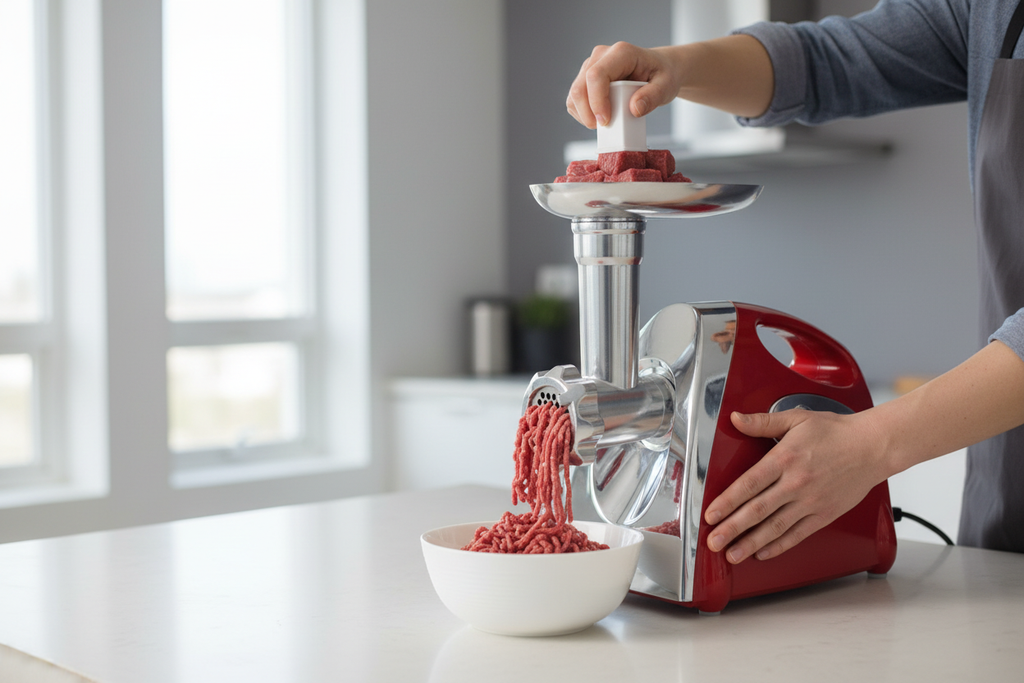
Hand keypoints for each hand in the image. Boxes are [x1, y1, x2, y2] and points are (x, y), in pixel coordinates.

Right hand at [566, 42, 683, 128]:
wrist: (659, 70)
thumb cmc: (662, 75)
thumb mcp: (666, 85)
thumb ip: (653, 97)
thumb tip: (634, 109)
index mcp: (621, 53)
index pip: (596, 75)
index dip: (597, 101)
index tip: (605, 121)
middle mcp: (601, 56)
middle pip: (580, 87)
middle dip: (587, 113)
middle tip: (605, 128)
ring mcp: (591, 66)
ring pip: (574, 95)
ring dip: (584, 115)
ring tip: (605, 123)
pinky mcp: (586, 79)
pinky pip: (575, 100)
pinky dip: (583, 114)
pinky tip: (599, 118)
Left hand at [703, 409, 890, 563]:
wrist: (873, 447)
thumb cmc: (836, 432)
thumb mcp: (796, 418)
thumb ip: (762, 422)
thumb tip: (736, 418)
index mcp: (786, 458)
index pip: (749, 484)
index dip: (727, 501)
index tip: (711, 514)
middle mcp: (797, 483)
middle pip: (758, 510)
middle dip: (732, 528)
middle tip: (714, 541)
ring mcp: (811, 501)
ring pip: (776, 527)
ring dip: (751, 543)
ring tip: (733, 555)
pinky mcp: (824, 514)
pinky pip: (798, 534)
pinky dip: (779, 546)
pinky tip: (762, 553)